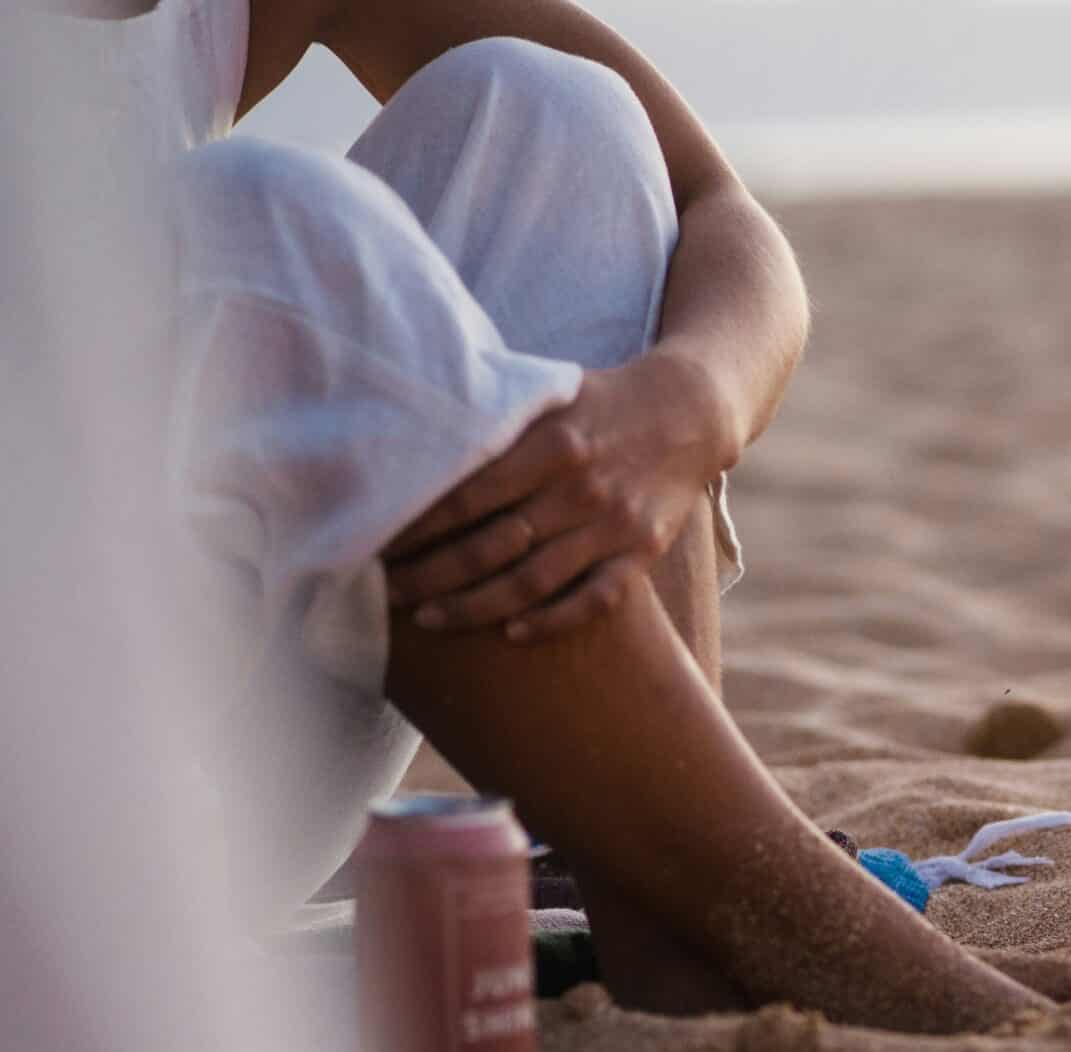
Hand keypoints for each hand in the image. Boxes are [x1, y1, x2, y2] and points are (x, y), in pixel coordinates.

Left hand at [385, 351, 738, 640]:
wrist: (692, 414)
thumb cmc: (604, 402)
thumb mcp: (551, 394)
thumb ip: (499, 419)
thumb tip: (420, 434)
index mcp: (551, 444)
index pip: (466, 497)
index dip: (416, 528)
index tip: (376, 546)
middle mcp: (580, 488)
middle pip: (490, 546)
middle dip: (431, 576)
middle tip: (388, 595)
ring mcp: (613, 525)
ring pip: (532, 581)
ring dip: (475, 607)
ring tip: (430, 619)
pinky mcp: (642, 552)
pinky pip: (594, 599)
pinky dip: (552, 620)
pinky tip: (512, 634)